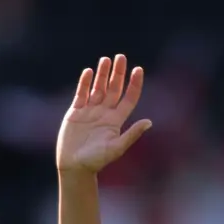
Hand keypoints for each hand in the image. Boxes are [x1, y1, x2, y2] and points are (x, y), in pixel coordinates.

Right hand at [56, 54, 151, 174]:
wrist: (75, 167)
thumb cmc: (97, 161)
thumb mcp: (117, 147)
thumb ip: (132, 134)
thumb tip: (149, 122)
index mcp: (116, 121)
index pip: (128, 98)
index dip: (134, 84)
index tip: (138, 70)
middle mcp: (104, 113)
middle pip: (113, 89)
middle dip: (118, 73)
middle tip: (121, 57)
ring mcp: (90, 111)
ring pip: (98, 88)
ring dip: (102, 74)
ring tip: (106, 60)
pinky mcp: (75, 112)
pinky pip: (81, 94)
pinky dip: (84, 83)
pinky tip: (88, 72)